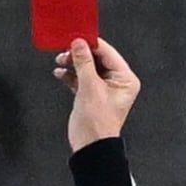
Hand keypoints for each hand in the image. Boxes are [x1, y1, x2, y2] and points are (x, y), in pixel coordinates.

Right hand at [53, 35, 139, 149]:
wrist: (90, 147)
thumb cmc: (97, 124)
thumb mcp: (90, 88)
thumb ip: (84, 62)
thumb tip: (79, 43)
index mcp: (125, 79)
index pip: (108, 53)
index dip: (91, 44)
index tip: (76, 37)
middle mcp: (117, 82)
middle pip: (97, 59)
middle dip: (80, 54)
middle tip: (66, 50)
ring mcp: (104, 89)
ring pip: (87, 68)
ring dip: (73, 64)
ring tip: (60, 61)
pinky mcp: (92, 95)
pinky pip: (81, 79)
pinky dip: (70, 75)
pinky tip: (60, 73)